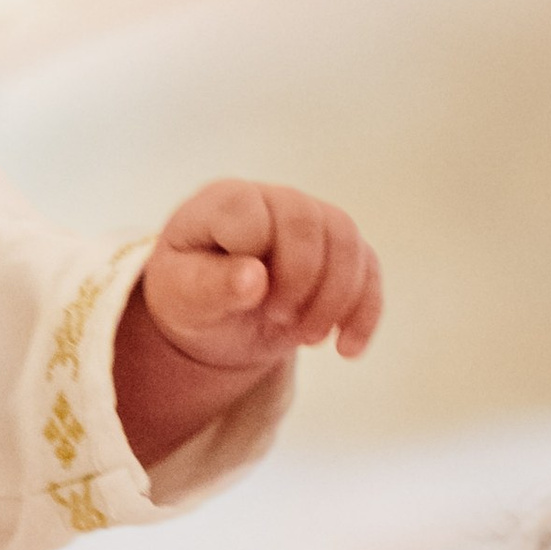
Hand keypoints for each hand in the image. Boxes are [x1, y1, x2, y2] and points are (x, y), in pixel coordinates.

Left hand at [140, 179, 382, 373]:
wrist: (218, 316)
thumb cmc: (190, 296)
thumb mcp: (181, 298)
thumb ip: (209, 286)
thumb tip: (254, 279)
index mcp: (224, 203)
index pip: (253, 216)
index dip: (257, 265)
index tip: (249, 301)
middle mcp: (273, 199)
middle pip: (309, 224)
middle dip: (301, 283)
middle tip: (277, 321)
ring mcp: (312, 219)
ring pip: (348, 244)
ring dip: (334, 301)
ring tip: (305, 338)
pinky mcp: (340, 249)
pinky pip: (369, 270)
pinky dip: (363, 314)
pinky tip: (347, 349)